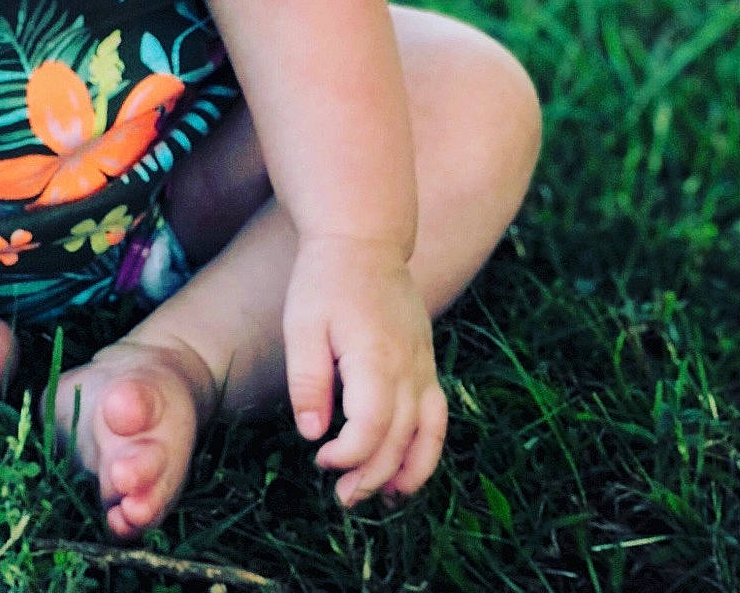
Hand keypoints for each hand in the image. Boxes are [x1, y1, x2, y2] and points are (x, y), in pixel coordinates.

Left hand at [282, 233, 446, 506]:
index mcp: (376, 357)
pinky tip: (407, 470)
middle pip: (399, 440)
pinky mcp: (426, 363)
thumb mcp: (302, 324)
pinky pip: (437, 417)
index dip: (348, 456)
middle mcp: (409, 367)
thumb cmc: (325, 281)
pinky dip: (428, 450)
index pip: (372, 428)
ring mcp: (423, 365)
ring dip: (407, 473)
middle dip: (372, 476)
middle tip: (342, 497)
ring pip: (428, 435)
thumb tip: (313, 434)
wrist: (363, 239)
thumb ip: (308, 380)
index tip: (320, 458)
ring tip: (381, 499)